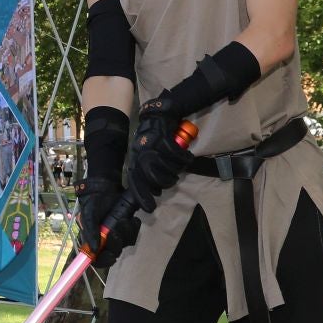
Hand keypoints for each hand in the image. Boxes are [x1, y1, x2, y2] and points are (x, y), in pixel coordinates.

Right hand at [76, 176, 135, 267]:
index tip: (111, 256)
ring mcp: (117, 234)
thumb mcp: (88, 216)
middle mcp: (105, 240)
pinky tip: (131, 218)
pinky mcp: (127, 228)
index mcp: (92, 240)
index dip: (104, 261)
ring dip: (127, 232)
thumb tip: (93, 249)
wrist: (105, 188)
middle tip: (116, 229)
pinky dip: (134, 226)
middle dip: (117, 243)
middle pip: (114, 252)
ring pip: (126, 243)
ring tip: (123, 219)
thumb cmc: (93, 203)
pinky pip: (134, 234)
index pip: (97, 259)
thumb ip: (90, 232)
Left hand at [129, 94, 192, 212]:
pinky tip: (187, 157)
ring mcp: (152, 146)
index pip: (136, 182)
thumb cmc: (155, 138)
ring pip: (166, 167)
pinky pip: (176, 155)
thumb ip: (148, 171)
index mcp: (136, 160)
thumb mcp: (147, 154)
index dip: (142, 196)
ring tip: (178, 167)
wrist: (160, 114)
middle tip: (171, 179)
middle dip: (165, 182)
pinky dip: (184, 158)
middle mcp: (141, 154)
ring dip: (175, 170)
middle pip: (153, 179)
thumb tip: (154, 190)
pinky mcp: (163, 138)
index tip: (150, 208)